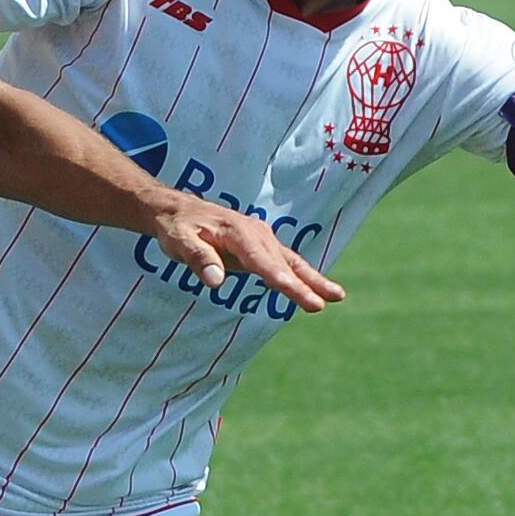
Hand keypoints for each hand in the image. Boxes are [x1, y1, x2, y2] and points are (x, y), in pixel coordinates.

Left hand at [146, 196, 343, 312]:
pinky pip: (285, 262)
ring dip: (314, 279)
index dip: (277, 278)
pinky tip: (318, 290)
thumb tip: (215, 280)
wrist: (178, 211)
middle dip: (304, 284)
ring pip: (291, 262)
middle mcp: (256, 234)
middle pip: (282, 263)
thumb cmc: (177, 228)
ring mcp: (261, 239)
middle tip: (323, 304)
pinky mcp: (261, 246)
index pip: (260, 260)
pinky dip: (303, 275)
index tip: (293, 291)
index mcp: (237, 233)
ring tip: (337, 296)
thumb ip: (197, 258)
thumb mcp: (178, 241)